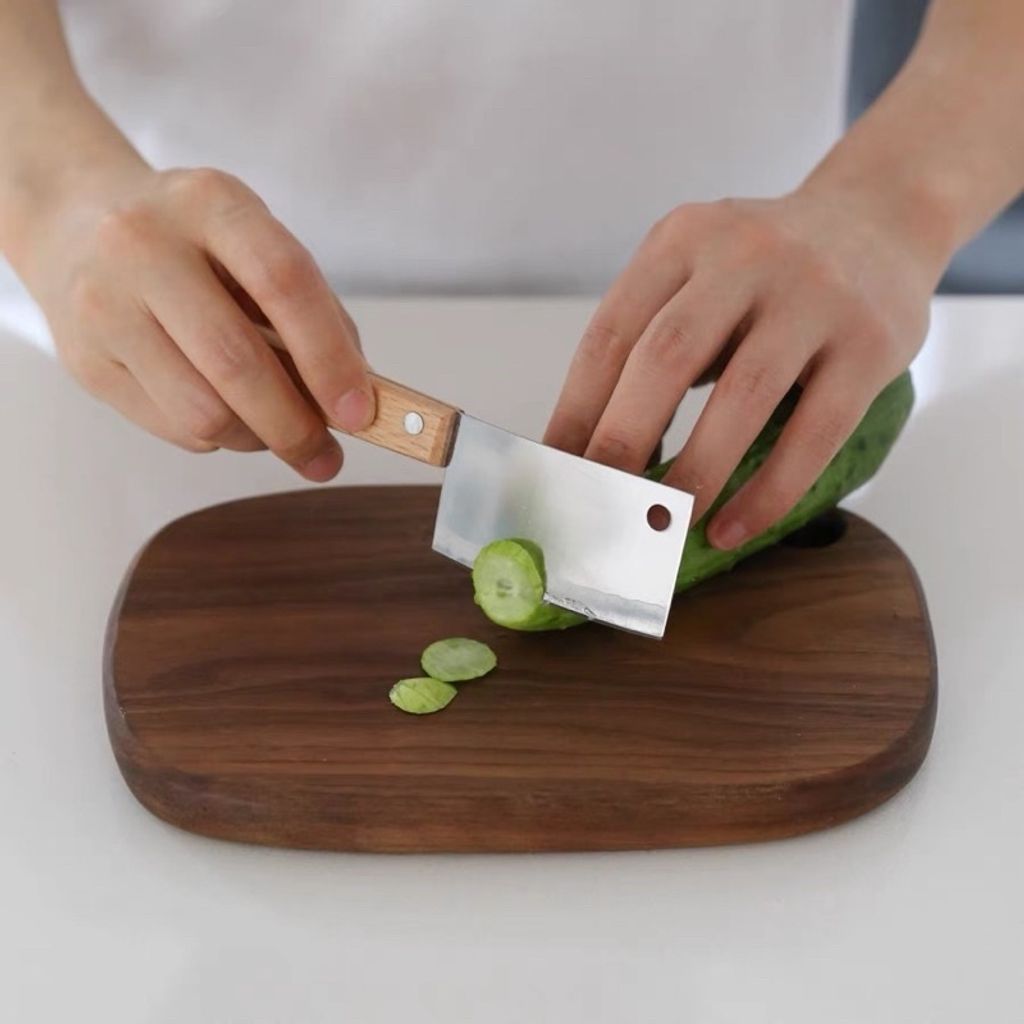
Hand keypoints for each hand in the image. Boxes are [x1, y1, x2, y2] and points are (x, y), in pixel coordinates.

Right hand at [23, 164, 372, 480]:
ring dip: (256, 439)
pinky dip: (216, 437)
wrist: (74, 222)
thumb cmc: (193, 245)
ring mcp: (103, 305)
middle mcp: (144, 246)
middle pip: (236, 362)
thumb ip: (313, 312)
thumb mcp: (256, 245)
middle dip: (296, 426)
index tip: (360, 412)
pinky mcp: (84, 361)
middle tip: (326, 457)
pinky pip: (172, 428)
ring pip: (202, 412)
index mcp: (210, 203)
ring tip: (274, 430)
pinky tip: (222, 412)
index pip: (283, 282)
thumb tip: (356, 397)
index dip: (329, 356)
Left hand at [544, 186, 945, 547]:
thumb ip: (650, 340)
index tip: (554, 471)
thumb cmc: (764, 270)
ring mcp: (814, 295)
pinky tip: (733, 528)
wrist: (880, 218)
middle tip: (598, 503)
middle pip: (666, 358)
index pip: (611, 334)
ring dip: (694, 473)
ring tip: (663, 524)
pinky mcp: (871, 342)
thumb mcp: (696, 274)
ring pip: (742, 397)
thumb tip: (595, 451)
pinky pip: (815, 432)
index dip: (575, 410)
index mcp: (682, 239)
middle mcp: (745, 255)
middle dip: (622, 442)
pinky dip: (769, 491)